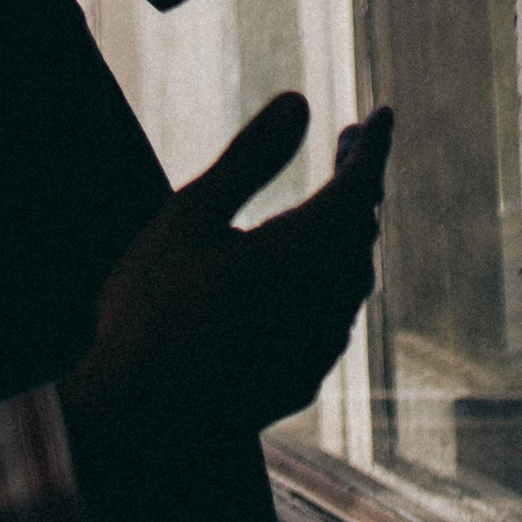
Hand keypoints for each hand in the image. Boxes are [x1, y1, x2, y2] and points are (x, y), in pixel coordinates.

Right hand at [61, 95, 391, 444]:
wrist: (136, 418)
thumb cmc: (152, 307)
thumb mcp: (190, 216)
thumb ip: (251, 159)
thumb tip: (303, 102)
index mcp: (297, 257)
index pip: (359, 191)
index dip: (375, 150)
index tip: (385, 115)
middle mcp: (322, 305)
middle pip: (361, 232)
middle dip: (360, 183)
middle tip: (348, 143)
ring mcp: (316, 350)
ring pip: (353, 278)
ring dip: (350, 233)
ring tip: (334, 200)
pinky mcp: (302, 381)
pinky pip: (336, 316)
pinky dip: (333, 278)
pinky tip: (307, 274)